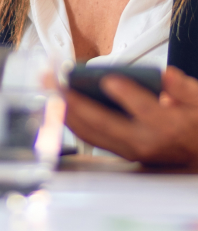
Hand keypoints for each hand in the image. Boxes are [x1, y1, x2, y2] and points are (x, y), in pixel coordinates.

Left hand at [65, 66, 197, 167]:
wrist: (196, 155)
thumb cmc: (195, 122)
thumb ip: (185, 89)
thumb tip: (168, 75)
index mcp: (166, 126)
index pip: (143, 109)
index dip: (126, 94)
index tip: (109, 79)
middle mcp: (143, 141)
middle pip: (103, 122)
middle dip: (74, 100)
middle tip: (55, 80)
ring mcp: (128, 149)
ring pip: (90, 132)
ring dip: (65, 109)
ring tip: (48, 85)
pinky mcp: (118, 150)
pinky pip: (89, 136)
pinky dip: (71, 119)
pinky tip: (56, 101)